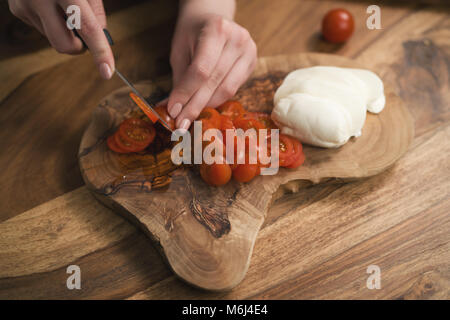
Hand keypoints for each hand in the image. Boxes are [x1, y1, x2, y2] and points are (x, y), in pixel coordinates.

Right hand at [8, 0, 114, 78]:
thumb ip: (95, 11)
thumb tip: (102, 38)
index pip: (88, 29)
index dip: (100, 52)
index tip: (107, 72)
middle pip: (65, 45)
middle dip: (78, 47)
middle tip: (84, 34)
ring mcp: (24, 6)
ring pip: (53, 39)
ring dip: (63, 30)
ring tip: (61, 5)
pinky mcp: (17, 11)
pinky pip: (41, 29)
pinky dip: (50, 22)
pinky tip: (47, 4)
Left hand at [167, 13, 256, 129]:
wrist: (212, 17)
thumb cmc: (192, 33)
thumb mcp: (180, 50)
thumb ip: (180, 79)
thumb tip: (173, 110)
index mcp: (216, 30)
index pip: (201, 70)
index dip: (186, 93)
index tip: (173, 111)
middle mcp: (238, 39)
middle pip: (215, 82)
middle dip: (195, 106)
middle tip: (181, 123)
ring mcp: (249, 51)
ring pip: (227, 89)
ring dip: (207, 106)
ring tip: (191, 116)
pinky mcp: (253, 62)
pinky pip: (234, 88)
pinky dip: (218, 99)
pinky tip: (205, 104)